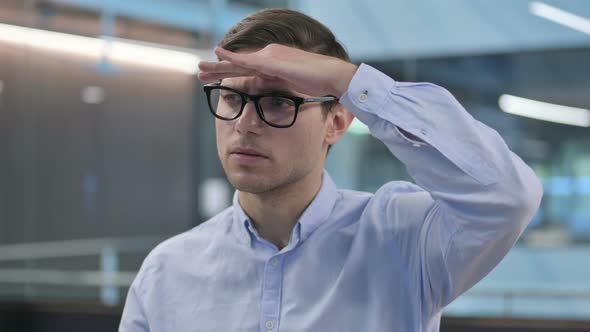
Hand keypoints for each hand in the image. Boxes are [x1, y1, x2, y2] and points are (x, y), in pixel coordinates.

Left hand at [197, 44, 357, 96]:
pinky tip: (219, 56)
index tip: (213, 79)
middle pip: (238, 65)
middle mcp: (269, 57)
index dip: (229, 74)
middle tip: (199, 71)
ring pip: (239, 62)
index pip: (247, 70)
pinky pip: (250, 61)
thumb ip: (282, 94)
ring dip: (219, 65)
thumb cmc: (320, 85)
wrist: (334, 78)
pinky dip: (234, 59)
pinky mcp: (275, 62)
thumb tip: (275, 104)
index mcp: (274, 64)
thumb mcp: (295, 91)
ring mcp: (271, 58)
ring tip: (200, 67)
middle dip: (218, 69)